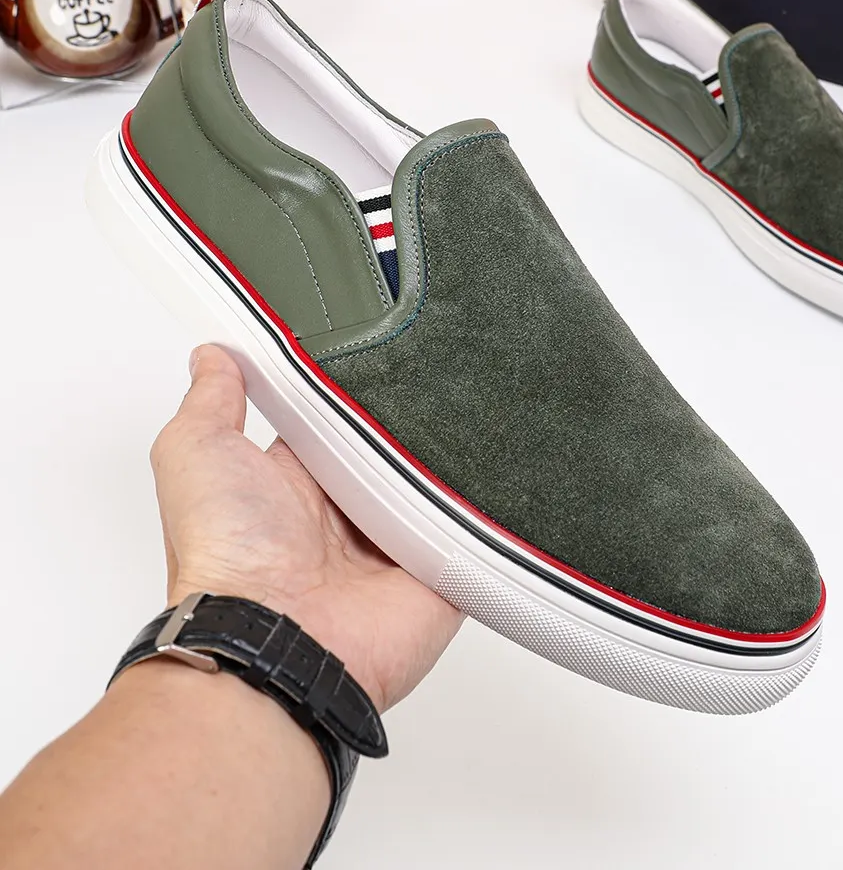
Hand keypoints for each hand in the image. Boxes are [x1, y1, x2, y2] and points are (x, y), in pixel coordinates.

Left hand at [149, 344, 462, 712]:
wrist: (278, 640)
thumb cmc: (227, 555)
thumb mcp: (197, 454)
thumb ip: (212, 402)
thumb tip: (214, 356)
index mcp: (299, 482)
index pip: (341, 421)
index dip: (357, 388)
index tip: (380, 341)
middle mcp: (349, 512)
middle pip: (397, 448)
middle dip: (415, 417)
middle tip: (440, 369)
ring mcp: (397, 542)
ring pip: (440, 482)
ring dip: (452, 457)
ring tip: (482, 403)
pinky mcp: (440, 569)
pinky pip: (477, 526)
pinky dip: (489, 503)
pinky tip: (503, 462)